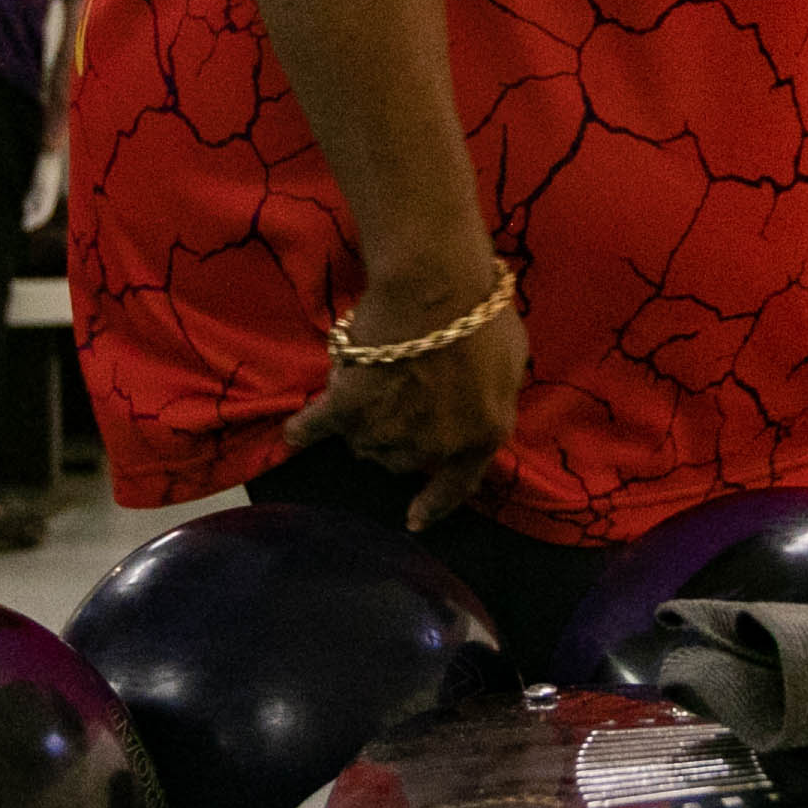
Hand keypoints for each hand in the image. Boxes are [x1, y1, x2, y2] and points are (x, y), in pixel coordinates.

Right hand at [278, 260, 526, 528]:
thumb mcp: (513, 362)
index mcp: (482, 436)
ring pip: (364, 443)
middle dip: (397, 438)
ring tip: (362, 385)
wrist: (437, 286)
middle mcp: (434, 446)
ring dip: (363, 423)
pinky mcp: (348, 408)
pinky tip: (294, 434)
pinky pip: (318, 427)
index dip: (434, 506)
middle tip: (394, 401)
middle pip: (402, 460)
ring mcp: (389, 431)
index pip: (456, 487)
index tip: (415, 521)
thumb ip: (495, 395)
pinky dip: (306, 429)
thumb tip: (479, 404)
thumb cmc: (482, 313)